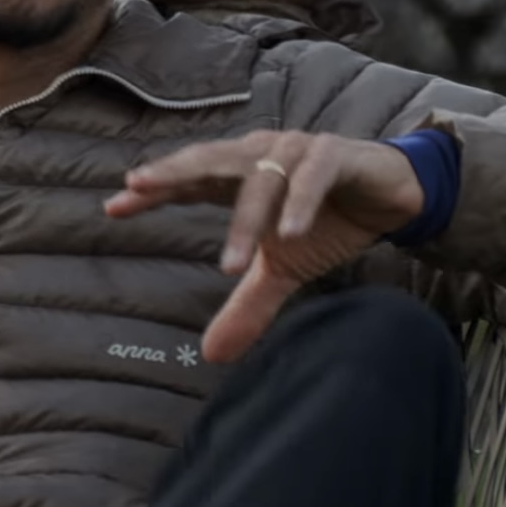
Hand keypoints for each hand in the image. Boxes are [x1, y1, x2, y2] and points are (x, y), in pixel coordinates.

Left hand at [103, 129, 424, 363]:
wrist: (393, 196)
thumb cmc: (326, 220)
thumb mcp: (282, 268)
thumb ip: (246, 303)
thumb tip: (212, 356)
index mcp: (239, 175)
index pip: (187, 180)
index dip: (153, 191)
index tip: (112, 208)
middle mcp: (261, 154)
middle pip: (209, 161)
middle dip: (173, 172)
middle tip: (138, 186)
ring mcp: (298, 149)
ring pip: (261, 179)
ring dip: (246, 222)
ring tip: (231, 264)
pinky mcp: (337, 154)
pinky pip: (313, 175)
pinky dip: (300, 203)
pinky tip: (288, 233)